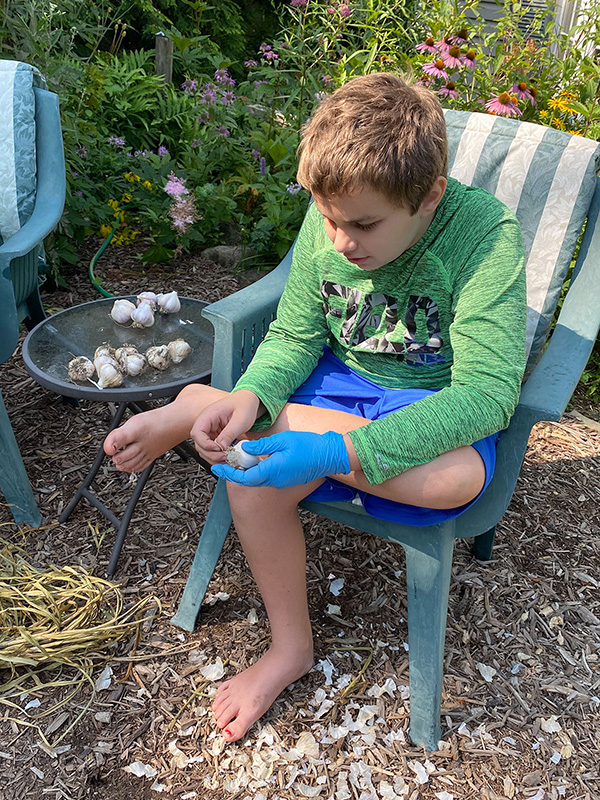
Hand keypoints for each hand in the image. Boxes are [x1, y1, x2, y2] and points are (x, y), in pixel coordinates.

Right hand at [190, 391, 261, 463]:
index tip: (218, 448)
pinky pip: (212, 449)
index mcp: (208, 415)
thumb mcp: (240, 419)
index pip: (197, 432)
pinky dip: (218, 455)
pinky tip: (227, 456)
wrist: (248, 402)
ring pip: (204, 449)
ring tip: (227, 458)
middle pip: (199, 444)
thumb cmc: (244, 405)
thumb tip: (221, 446)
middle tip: (224, 456)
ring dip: (214, 457)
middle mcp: (206, 424)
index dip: (205, 444)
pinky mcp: (216, 436)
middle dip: (211, 453)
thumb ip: (230, 433)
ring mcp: (210, 431)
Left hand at [211, 430, 350, 488]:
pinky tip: (256, 460)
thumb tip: (244, 447)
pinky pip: (267, 478)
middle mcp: (274, 481)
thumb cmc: (308, 445)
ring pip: (257, 479)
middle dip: (235, 472)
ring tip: (238, 459)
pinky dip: (257, 471)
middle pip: (248, 480)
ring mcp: (281, 482)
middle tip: (225, 461)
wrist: (329, 456)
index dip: (228, 474)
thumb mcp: (282, 440)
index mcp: (271, 471)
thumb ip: (262, 445)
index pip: (243, 477)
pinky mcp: (286, 480)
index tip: (216, 468)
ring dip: (246, 471)